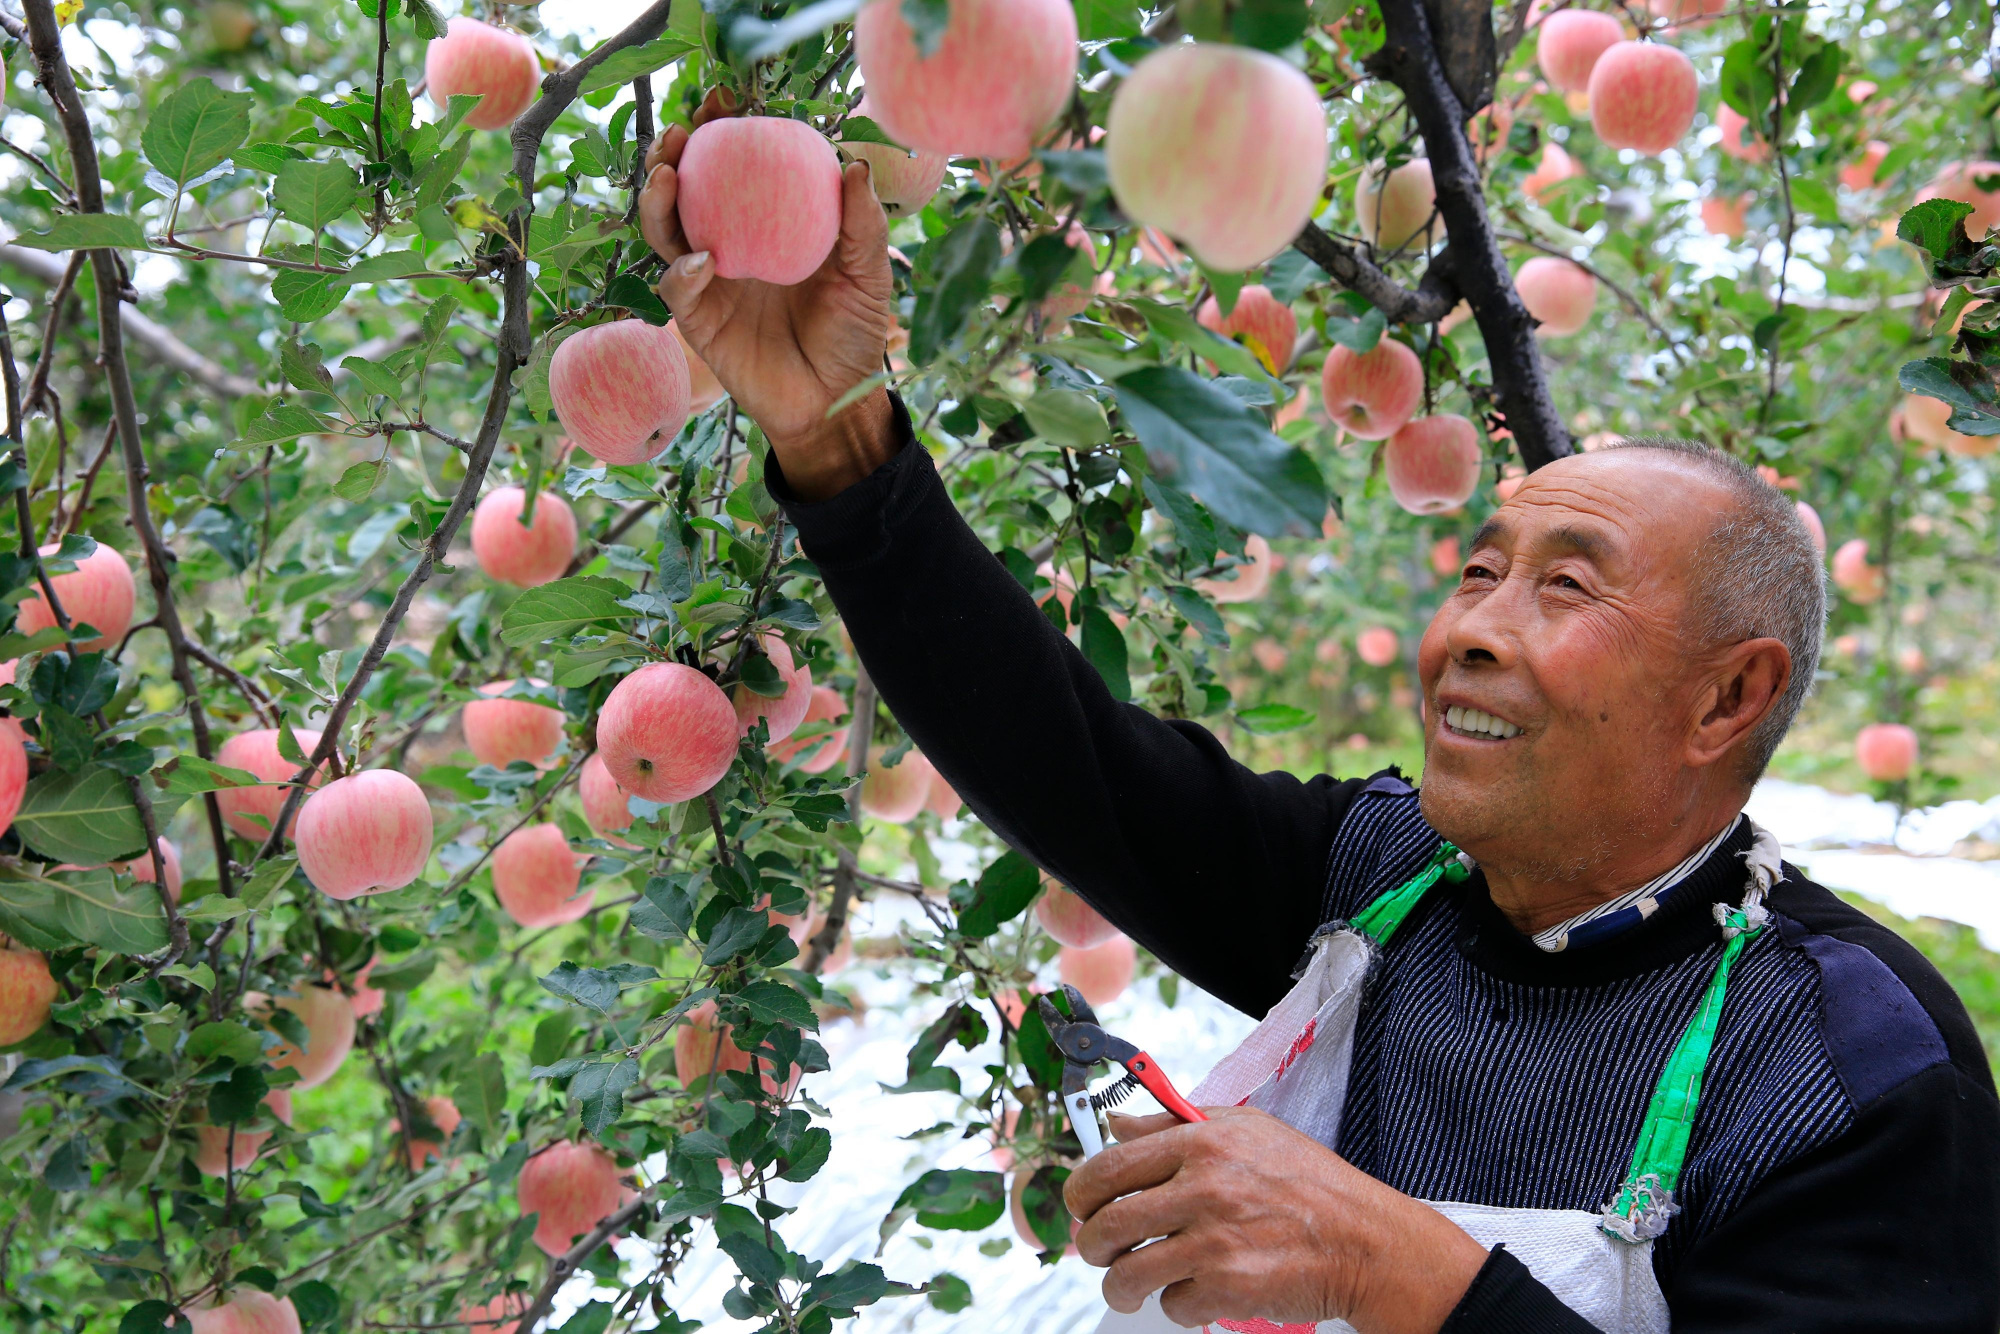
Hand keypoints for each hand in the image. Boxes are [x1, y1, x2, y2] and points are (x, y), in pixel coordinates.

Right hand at [639, 90, 898, 501]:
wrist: (836, 399)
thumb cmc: (853, 333)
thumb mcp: (867, 273)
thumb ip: (862, 223)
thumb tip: (851, 166)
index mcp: (767, 224)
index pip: (736, 168)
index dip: (722, 132)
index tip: (723, 101)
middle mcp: (730, 244)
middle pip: (686, 189)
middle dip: (672, 154)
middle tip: (679, 131)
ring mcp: (710, 281)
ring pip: (665, 230)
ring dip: (658, 199)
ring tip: (666, 173)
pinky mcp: (700, 320)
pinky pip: (678, 287)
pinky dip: (683, 270)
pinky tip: (702, 259)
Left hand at [1064, 1107, 1488, 1333]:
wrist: (1365, 1242)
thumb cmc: (1309, 1184)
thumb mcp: (1247, 1129)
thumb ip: (1175, 1124)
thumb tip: (1117, 1124)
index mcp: (1203, 1141)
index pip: (1109, 1164)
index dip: (1081, 1191)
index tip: (1081, 1204)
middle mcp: (1204, 1187)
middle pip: (1106, 1223)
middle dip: (1090, 1245)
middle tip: (1099, 1251)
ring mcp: (1214, 1241)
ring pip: (1126, 1274)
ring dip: (1119, 1286)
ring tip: (1129, 1285)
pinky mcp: (1228, 1288)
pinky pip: (1172, 1305)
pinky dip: (1178, 1305)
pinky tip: (1198, 1290)